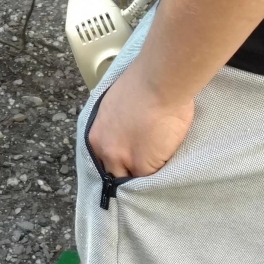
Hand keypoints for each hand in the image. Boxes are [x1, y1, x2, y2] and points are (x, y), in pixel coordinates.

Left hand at [87, 58, 193, 178]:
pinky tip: (167, 171)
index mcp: (95, 134)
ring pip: (130, 180)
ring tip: (156, 175)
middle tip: (142, 171)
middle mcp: (103, 150)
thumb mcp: (116, 105)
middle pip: (113, 173)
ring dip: (142, 177)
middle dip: (127, 172)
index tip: (127, 163)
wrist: (159, 82)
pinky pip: (150, 180)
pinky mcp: (142, 166)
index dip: (117, 162)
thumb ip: (115, 125)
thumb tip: (126, 131)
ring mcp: (122, 160)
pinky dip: (159, 177)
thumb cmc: (143, 84)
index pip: (102, 160)